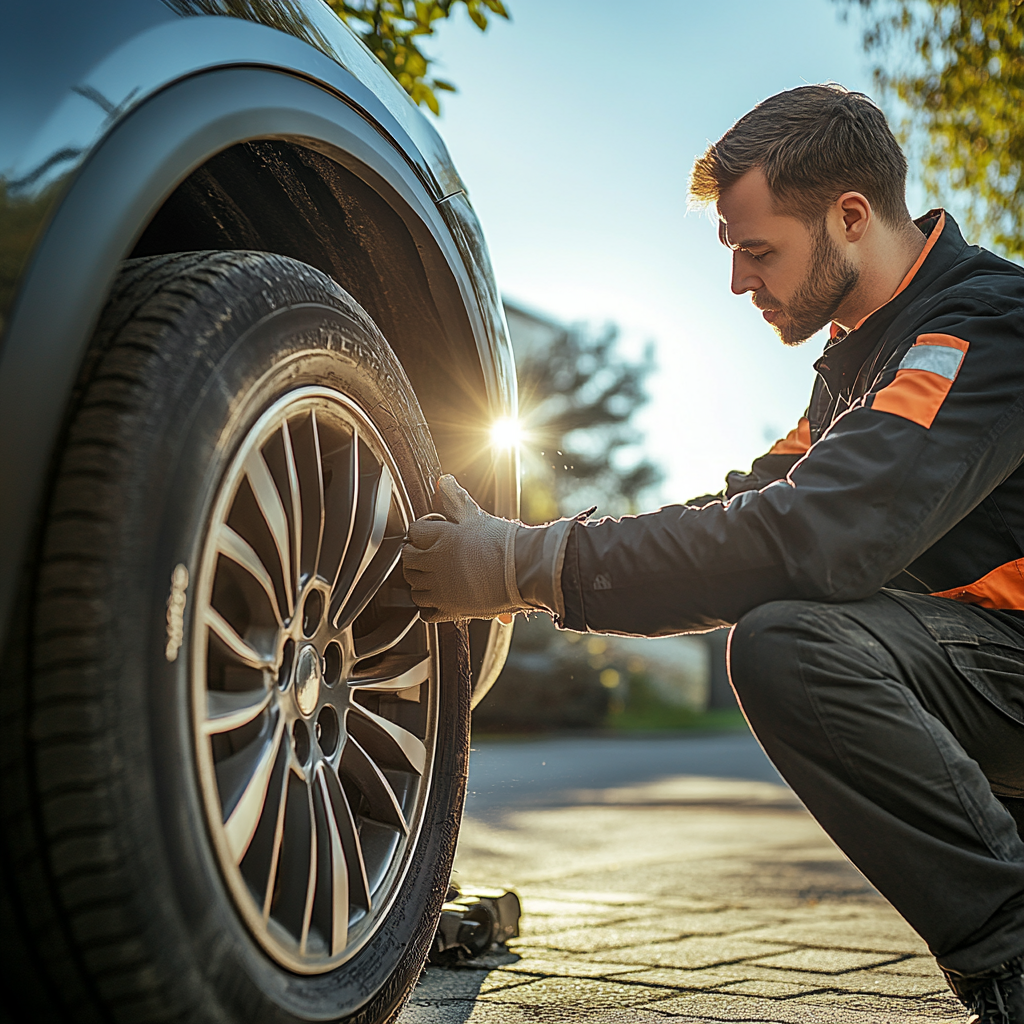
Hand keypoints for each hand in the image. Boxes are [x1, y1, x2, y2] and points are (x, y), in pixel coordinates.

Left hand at [402, 475, 527, 622]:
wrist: (525, 571)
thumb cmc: (504, 543)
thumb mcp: (477, 516)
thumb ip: (456, 499)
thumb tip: (444, 481)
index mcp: (440, 538)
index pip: (413, 532)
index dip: (422, 532)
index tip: (431, 534)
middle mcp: (435, 565)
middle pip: (408, 559)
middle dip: (416, 555)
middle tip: (432, 554)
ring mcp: (440, 590)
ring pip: (413, 587)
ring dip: (420, 581)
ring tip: (436, 575)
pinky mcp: (450, 611)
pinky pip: (424, 612)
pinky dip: (428, 606)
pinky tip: (440, 597)